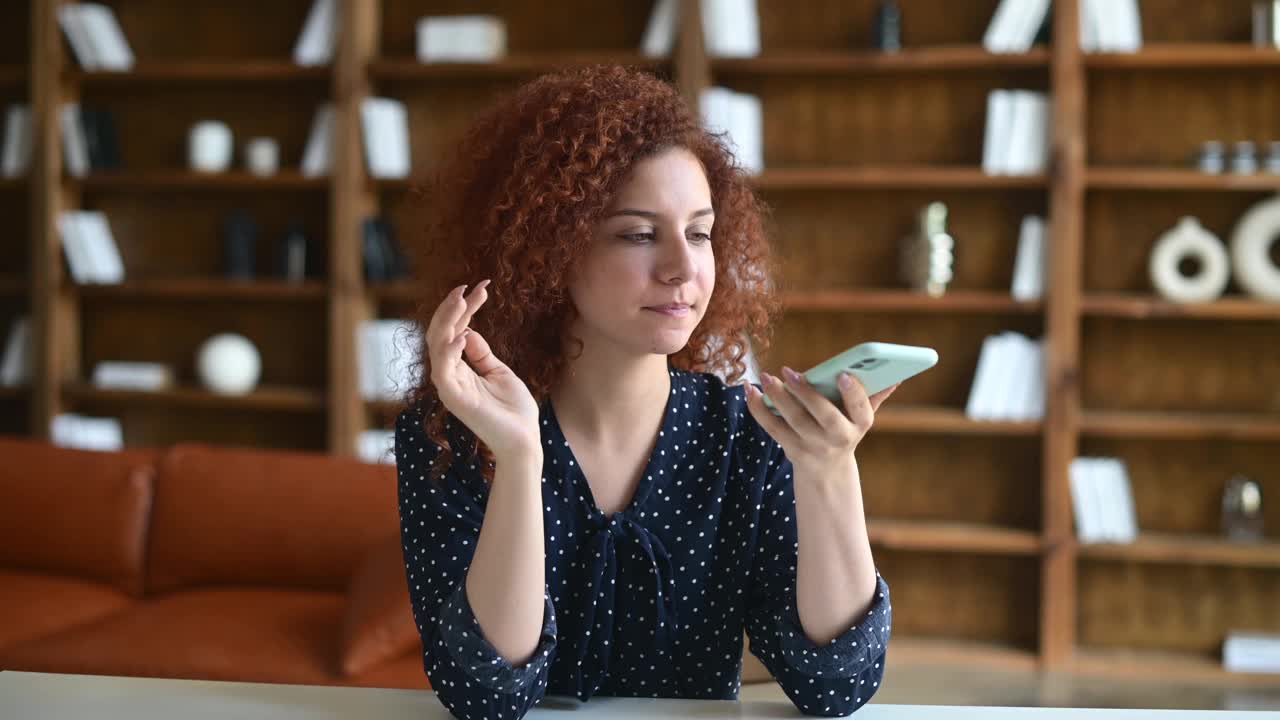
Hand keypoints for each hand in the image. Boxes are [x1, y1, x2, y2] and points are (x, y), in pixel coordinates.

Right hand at [426, 280, 540, 460]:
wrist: (524, 440)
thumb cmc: (514, 410)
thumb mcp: (499, 372)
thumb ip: (481, 353)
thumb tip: (467, 331)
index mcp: (461, 368)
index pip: (455, 331)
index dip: (466, 308)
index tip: (482, 287)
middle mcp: (451, 375)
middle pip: (441, 334)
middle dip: (452, 308)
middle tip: (466, 288)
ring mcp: (451, 387)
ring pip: (437, 347)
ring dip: (447, 321)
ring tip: (460, 300)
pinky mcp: (455, 399)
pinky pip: (444, 372)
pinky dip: (449, 352)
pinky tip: (461, 335)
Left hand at [743, 367, 897, 474]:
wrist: (827, 470)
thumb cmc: (844, 430)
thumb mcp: (860, 417)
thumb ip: (873, 395)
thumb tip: (895, 377)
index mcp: (859, 425)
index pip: (860, 409)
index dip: (853, 393)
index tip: (843, 374)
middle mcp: (838, 438)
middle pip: (822, 416)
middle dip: (806, 394)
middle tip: (789, 372)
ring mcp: (813, 446)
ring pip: (793, 421)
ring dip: (778, 398)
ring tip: (767, 377)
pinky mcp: (791, 449)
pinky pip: (772, 428)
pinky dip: (758, 409)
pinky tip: (750, 390)